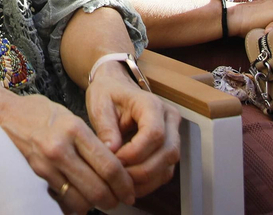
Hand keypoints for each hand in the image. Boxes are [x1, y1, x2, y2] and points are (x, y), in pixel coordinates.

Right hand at [0, 92, 135, 213]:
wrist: (2, 114)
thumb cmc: (37, 113)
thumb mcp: (68, 117)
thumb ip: (90, 140)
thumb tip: (113, 164)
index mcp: (74, 130)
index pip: (108, 165)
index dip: (124, 183)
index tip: (130, 190)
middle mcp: (60, 149)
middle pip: (97, 188)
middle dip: (113, 200)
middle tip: (119, 200)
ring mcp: (45, 165)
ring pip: (80, 200)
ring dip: (93, 205)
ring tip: (99, 201)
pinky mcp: (34, 177)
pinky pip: (60, 200)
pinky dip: (73, 205)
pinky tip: (78, 199)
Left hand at [84, 63, 179, 197]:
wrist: (115, 88)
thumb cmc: (108, 93)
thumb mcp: (100, 104)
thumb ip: (106, 126)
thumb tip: (112, 151)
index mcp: (152, 104)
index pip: (154, 133)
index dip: (135, 152)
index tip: (115, 161)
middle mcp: (169, 119)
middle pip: (167, 152)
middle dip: (142, 171)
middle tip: (117, 178)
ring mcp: (172, 135)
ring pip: (169, 165)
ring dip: (146, 180)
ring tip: (121, 184)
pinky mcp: (168, 149)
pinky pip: (164, 172)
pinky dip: (148, 183)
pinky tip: (129, 184)